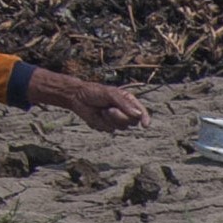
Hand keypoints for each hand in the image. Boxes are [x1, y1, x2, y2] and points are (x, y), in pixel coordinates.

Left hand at [30, 69, 148, 132]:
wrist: (77, 98)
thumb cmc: (94, 92)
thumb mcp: (110, 94)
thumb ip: (124, 104)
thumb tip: (138, 114)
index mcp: (128, 101)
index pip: (141, 111)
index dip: (145, 118)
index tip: (145, 125)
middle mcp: (125, 111)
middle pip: (132, 122)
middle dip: (120, 117)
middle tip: (109, 109)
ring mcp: (116, 120)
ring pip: (121, 127)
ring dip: (110, 120)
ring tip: (101, 111)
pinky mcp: (107, 126)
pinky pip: (109, 130)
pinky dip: (102, 124)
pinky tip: (97, 116)